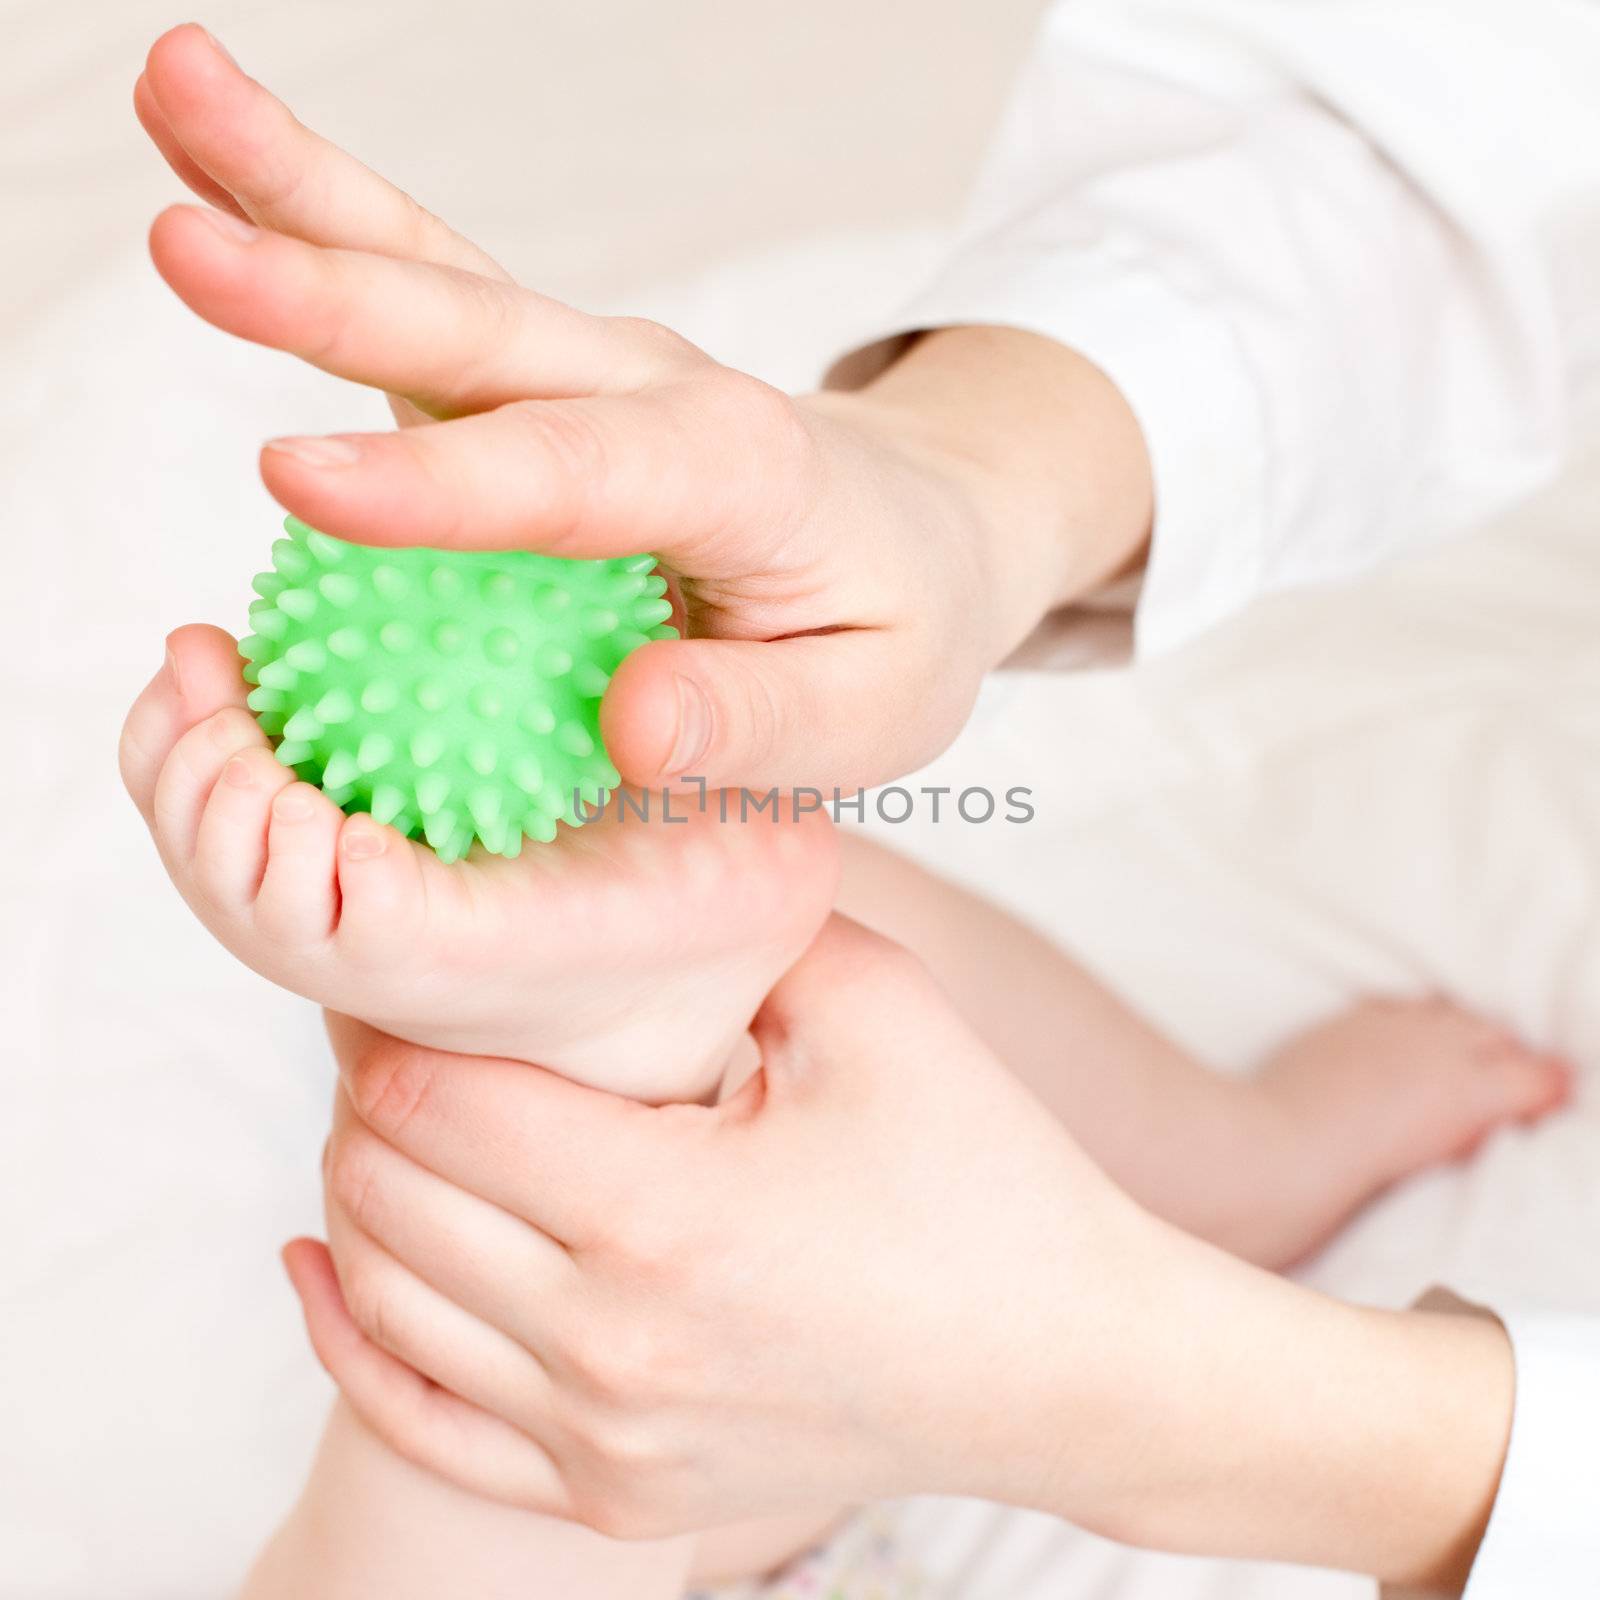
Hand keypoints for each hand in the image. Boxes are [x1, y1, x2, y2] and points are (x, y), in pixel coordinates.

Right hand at [136, 25, 1152, 793]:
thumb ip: (760, 726)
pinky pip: (428, 308)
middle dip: (335, 294)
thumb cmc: (897, 628)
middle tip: (191, 252)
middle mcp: (654, 391)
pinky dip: (327, 231)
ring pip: (439, 280)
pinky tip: (223, 176)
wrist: (929, 527)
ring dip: (303, 197)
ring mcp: (591, 371)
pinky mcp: (542, 383)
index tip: (298, 484)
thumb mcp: (872, 713)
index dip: (441, 485)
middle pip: (486, 336)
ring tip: (174, 95)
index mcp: (738, 472)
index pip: (577, 476)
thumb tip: (631, 729)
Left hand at [292, 917, 1513, 1586]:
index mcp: (665, 1213)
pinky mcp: (617, 1497)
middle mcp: (610, 1346)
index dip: (388, 1017)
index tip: (397, 963)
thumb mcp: (872, 1005)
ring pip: (383, 1301)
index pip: (432, 1099)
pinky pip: (419, 1426)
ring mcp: (606, 1441)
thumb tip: (630, 856)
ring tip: (391, 1112)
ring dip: (360, 1192)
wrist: (1065, 1365)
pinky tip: (324, 1262)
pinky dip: (350, 1339)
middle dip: (368, 1091)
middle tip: (394, 1022)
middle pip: (386, 1193)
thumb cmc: (985, 1174)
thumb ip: (736, 922)